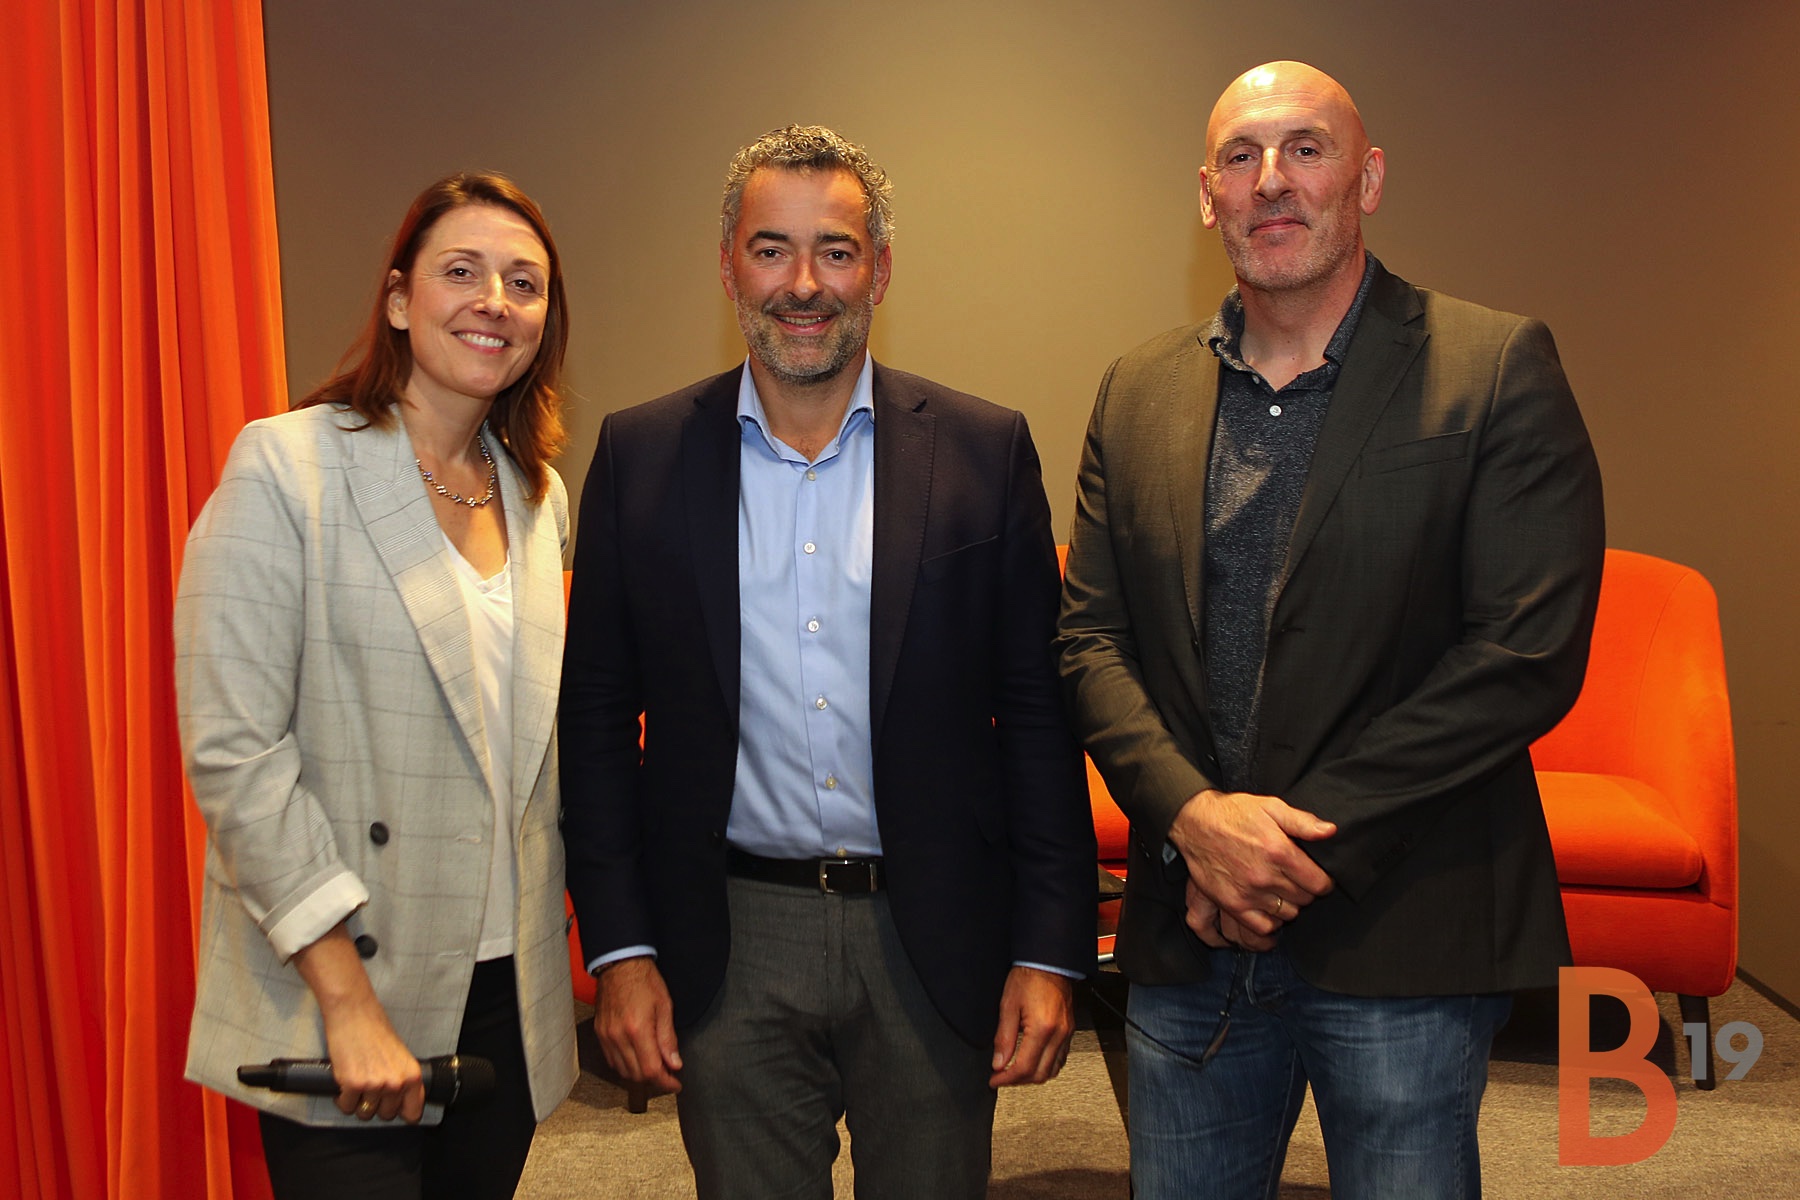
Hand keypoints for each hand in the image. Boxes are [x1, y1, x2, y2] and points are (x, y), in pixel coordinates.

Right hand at [291, 926, 425, 1122]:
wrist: (354, 1012)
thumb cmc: (375, 1030)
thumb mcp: (399, 1056)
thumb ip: (402, 1079)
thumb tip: (401, 1104)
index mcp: (412, 1075)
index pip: (413, 1113)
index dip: (401, 1113)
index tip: (394, 1110)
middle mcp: (396, 1083)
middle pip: (385, 1115)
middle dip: (376, 1105)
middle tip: (369, 1088)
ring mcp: (374, 1085)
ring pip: (365, 1113)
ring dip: (358, 1102)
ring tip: (356, 1083)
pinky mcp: (353, 1085)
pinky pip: (346, 1107)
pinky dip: (342, 1099)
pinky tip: (345, 1083)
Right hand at [595, 955, 681, 1093]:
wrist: (620, 964)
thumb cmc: (644, 980)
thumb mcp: (665, 1006)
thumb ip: (668, 1039)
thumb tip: (674, 1063)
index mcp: (637, 1030)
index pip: (651, 1070)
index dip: (665, 1082)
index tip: (675, 1084)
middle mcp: (618, 1036)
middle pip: (636, 1075)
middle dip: (655, 1079)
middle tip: (669, 1074)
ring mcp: (606, 1036)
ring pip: (623, 1071)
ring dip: (640, 1074)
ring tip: (655, 1066)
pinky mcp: (600, 1033)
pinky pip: (611, 1060)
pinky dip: (625, 1065)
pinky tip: (637, 1058)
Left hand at [989, 966, 1074, 1086]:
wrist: (1049, 962)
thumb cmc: (1029, 976)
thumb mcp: (1008, 1005)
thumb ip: (1003, 1037)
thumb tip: (999, 1062)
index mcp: (1042, 1029)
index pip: (1024, 1068)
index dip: (1006, 1079)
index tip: (995, 1079)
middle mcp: (1058, 1034)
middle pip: (1040, 1074)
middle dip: (1018, 1081)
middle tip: (1002, 1077)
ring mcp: (1066, 1034)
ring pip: (1053, 1070)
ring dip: (1033, 1076)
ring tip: (1015, 1072)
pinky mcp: (1069, 1031)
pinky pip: (1061, 1059)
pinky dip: (1046, 1066)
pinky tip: (1034, 1062)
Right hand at [1170, 789, 1335, 940]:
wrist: (1196, 822)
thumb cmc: (1235, 813)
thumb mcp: (1271, 807)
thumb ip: (1302, 821)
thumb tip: (1330, 831)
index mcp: (1279, 852)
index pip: (1319, 884)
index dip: (1324, 882)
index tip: (1319, 878)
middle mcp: (1265, 876)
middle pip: (1304, 900)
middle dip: (1306, 891)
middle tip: (1298, 881)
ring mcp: (1248, 893)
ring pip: (1287, 914)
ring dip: (1289, 905)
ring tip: (1282, 892)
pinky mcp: (1232, 904)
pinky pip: (1262, 927)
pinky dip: (1271, 924)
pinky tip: (1271, 911)